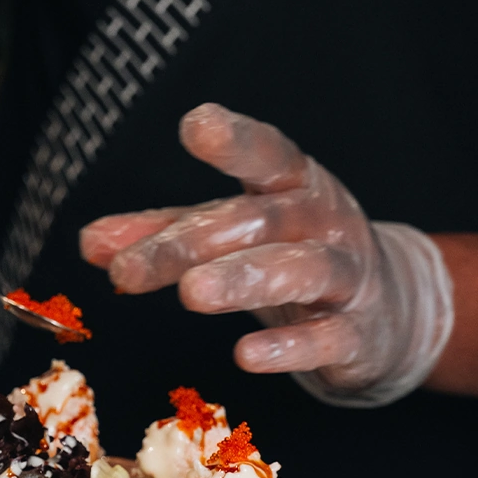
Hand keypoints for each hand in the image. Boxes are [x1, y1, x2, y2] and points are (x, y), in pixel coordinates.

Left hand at [80, 103, 453, 406]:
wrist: (388, 314)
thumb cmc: (290, 256)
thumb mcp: (231, 235)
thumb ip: (163, 233)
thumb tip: (90, 242)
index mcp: (292, 185)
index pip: (267, 154)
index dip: (236, 139)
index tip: (195, 124)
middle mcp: (323, 221)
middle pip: (259, 221)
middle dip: (193, 242)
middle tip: (128, 271)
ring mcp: (346, 276)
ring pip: (301, 269)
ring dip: (244, 278)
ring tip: (192, 294)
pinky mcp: (355, 334)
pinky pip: (327, 337)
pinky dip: (288, 346)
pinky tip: (247, 354)